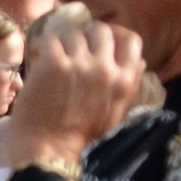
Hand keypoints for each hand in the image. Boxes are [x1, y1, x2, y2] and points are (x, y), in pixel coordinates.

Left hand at [8, 23, 145, 167]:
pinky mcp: (53, 64)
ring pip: (73, 34)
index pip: (131, 40)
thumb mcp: (115, 112)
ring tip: (54, 60)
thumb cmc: (80, 135)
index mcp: (124, 81)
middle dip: (85, 36)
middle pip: (100, 29)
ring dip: (62, 45)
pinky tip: (39, 60)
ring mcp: (79, 64)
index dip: (116, 34)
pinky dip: (43, 47)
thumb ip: (128, 85)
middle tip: (72, 48)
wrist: (48, 150)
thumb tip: (140, 60)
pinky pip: (50, 39)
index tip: (100, 40)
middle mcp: (105, 69)